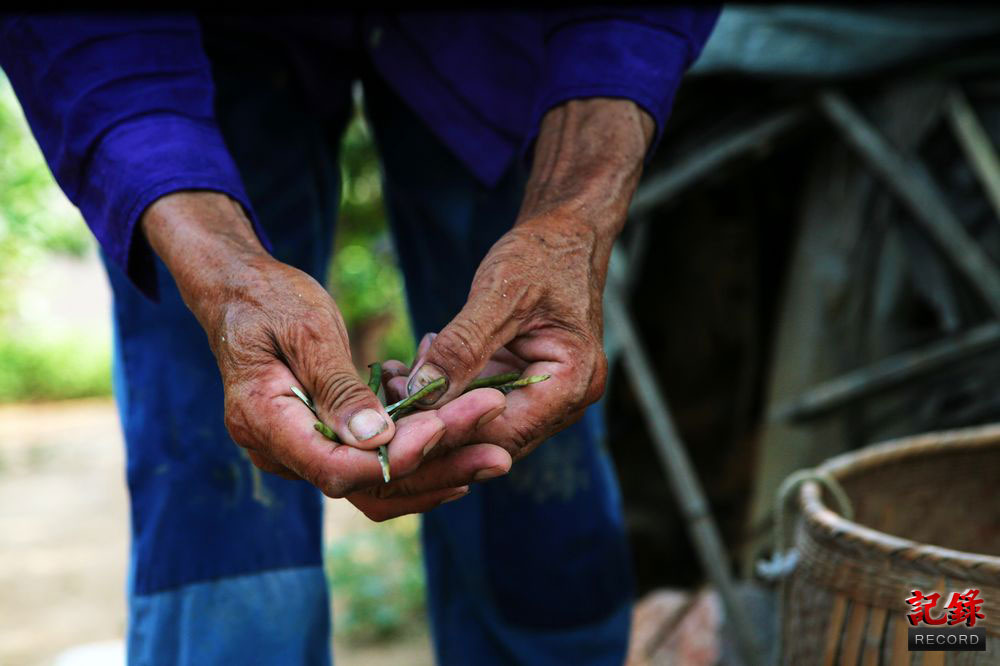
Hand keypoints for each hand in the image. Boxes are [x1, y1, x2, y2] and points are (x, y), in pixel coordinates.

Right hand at [141, 192, 510, 519]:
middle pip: (362, 486)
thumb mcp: (307, 330)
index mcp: (264, 420)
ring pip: (371, 487)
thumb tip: (377, 441)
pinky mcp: (320, 444)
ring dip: (435, 473)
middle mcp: (277, 450)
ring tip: (494, 456)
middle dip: (434, 471)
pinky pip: (369, 469)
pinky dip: (415, 461)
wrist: (240, 292)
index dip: (394, 457)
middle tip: (498, 454)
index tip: (444, 426)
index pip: (334, 468)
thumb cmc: (270, 299)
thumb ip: (338, 387)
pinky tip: (461, 450)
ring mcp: (297, 453)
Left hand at [402, 98, 653, 459]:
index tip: (398, 418)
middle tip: (387, 397)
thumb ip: (464, 345)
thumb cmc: (542, 255)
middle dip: (437, 420)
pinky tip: (412, 369)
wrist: (565, 234)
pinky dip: (447, 389)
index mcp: (573, 383)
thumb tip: (422, 392)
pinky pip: (480, 400)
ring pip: (481, 422)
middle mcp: (566, 402)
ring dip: (437, 407)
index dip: (449, 429)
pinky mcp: (524, 385)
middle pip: (492, 436)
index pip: (504, 430)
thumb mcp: (501, 293)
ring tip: (394, 378)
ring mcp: (546, 397)